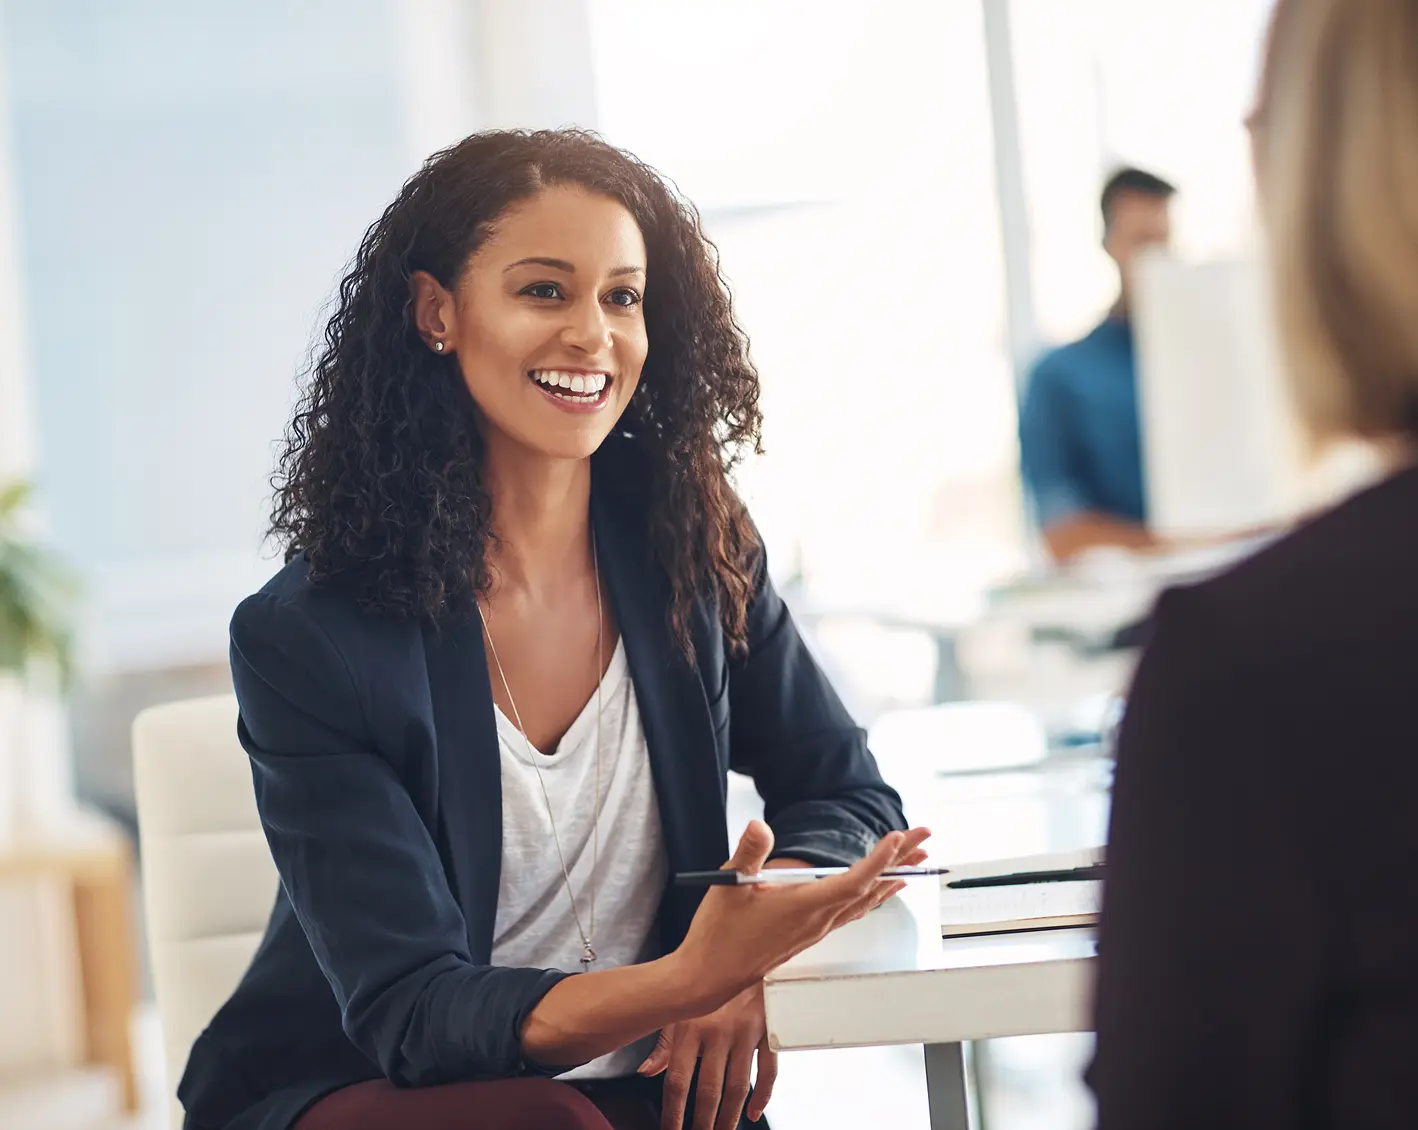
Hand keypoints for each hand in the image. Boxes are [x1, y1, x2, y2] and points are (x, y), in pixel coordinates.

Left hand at [638, 983, 772, 1129]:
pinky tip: (753, 1112)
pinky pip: (768, 1069)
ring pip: (737, 1086)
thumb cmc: (705, 978)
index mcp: (690, 1027)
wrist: (742, 948)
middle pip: (709, 1090)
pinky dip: (763, 1095)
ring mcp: (745, 1033)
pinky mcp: (767, 1030)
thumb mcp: (679, 1005)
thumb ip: (664, 1042)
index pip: (678, 1081)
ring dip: (729, 1116)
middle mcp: (717, 1032)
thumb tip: (646, 1071)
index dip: (674, 1113)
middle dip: (703, 1122)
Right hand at [673, 820, 932, 1010]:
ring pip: (865, 902)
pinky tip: (878, 891)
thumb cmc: (719, 934)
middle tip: (925, 837)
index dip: (880, 859)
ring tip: (915, 860)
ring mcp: (816, 930)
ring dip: (892, 878)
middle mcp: (818, 920)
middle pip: (870, 888)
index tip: (898, 837)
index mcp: (803, 906)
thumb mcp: (729, 886)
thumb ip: (748, 853)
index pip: (853, 881)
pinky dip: (872, 896)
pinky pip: (852, 912)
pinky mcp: (809, 934)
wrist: (710, 977)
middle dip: (901, 861)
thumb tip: (758, 825)